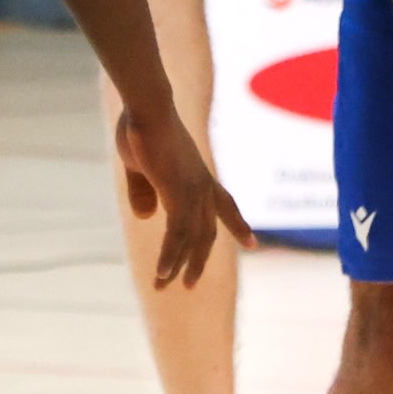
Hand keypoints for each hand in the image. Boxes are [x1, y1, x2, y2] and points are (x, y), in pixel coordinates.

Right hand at [114, 97, 251, 290]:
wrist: (146, 107)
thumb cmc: (141, 128)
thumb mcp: (140, 166)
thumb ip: (144, 191)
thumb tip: (146, 216)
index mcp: (198, 177)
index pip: (226, 205)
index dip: (238, 225)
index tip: (252, 245)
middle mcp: (202, 186)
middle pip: (208, 232)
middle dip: (198, 260)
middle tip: (189, 285)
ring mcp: (193, 191)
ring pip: (192, 238)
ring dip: (179, 265)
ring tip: (164, 286)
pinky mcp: (178, 194)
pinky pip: (177, 234)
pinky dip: (170, 255)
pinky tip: (162, 274)